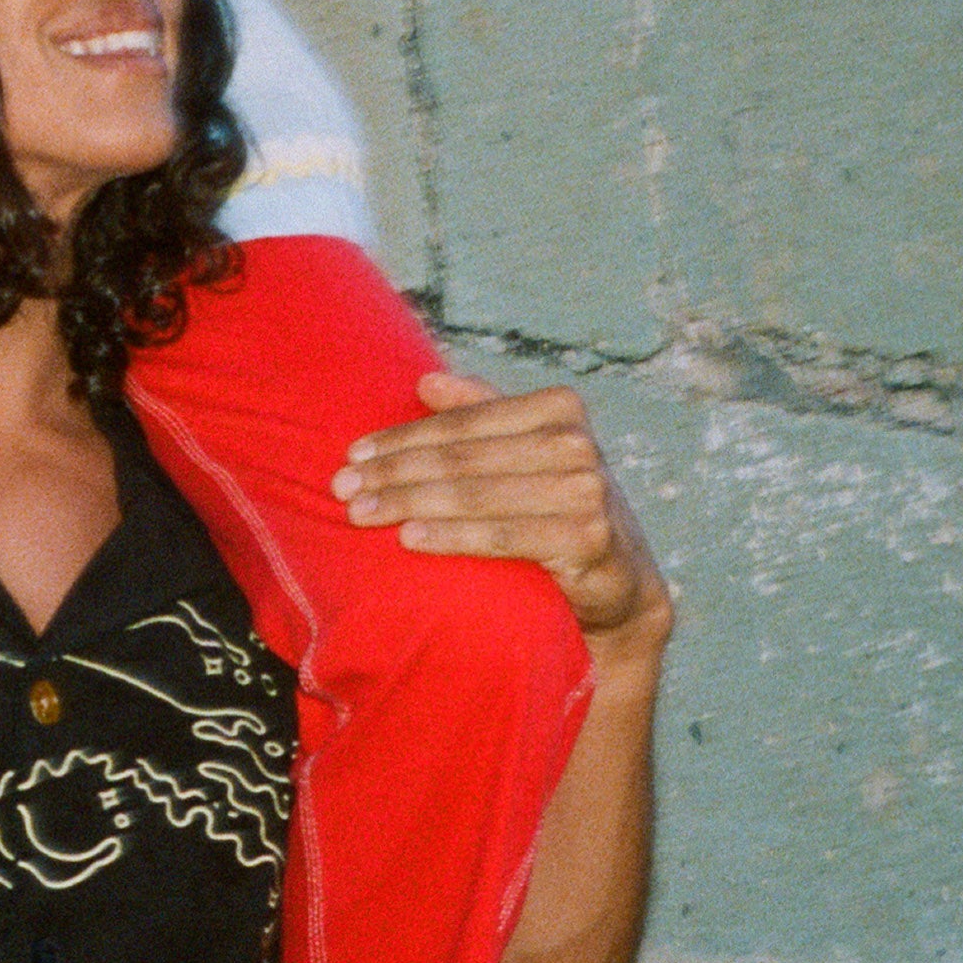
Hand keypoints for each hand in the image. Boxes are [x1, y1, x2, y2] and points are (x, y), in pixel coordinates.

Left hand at [331, 373, 671, 648]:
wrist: (621, 581)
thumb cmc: (559, 506)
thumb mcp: (527, 452)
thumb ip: (483, 412)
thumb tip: (425, 381)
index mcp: (560, 408)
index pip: (463, 421)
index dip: (402, 437)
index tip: (353, 454)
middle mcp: (576, 443)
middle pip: (462, 458)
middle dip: (394, 473)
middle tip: (341, 487)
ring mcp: (586, 490)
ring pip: (474, 495)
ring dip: (407, 503)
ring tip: (359, 513)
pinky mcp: (588, 539)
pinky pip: (500, 536)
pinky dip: (449, 537)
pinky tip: (408, 538)